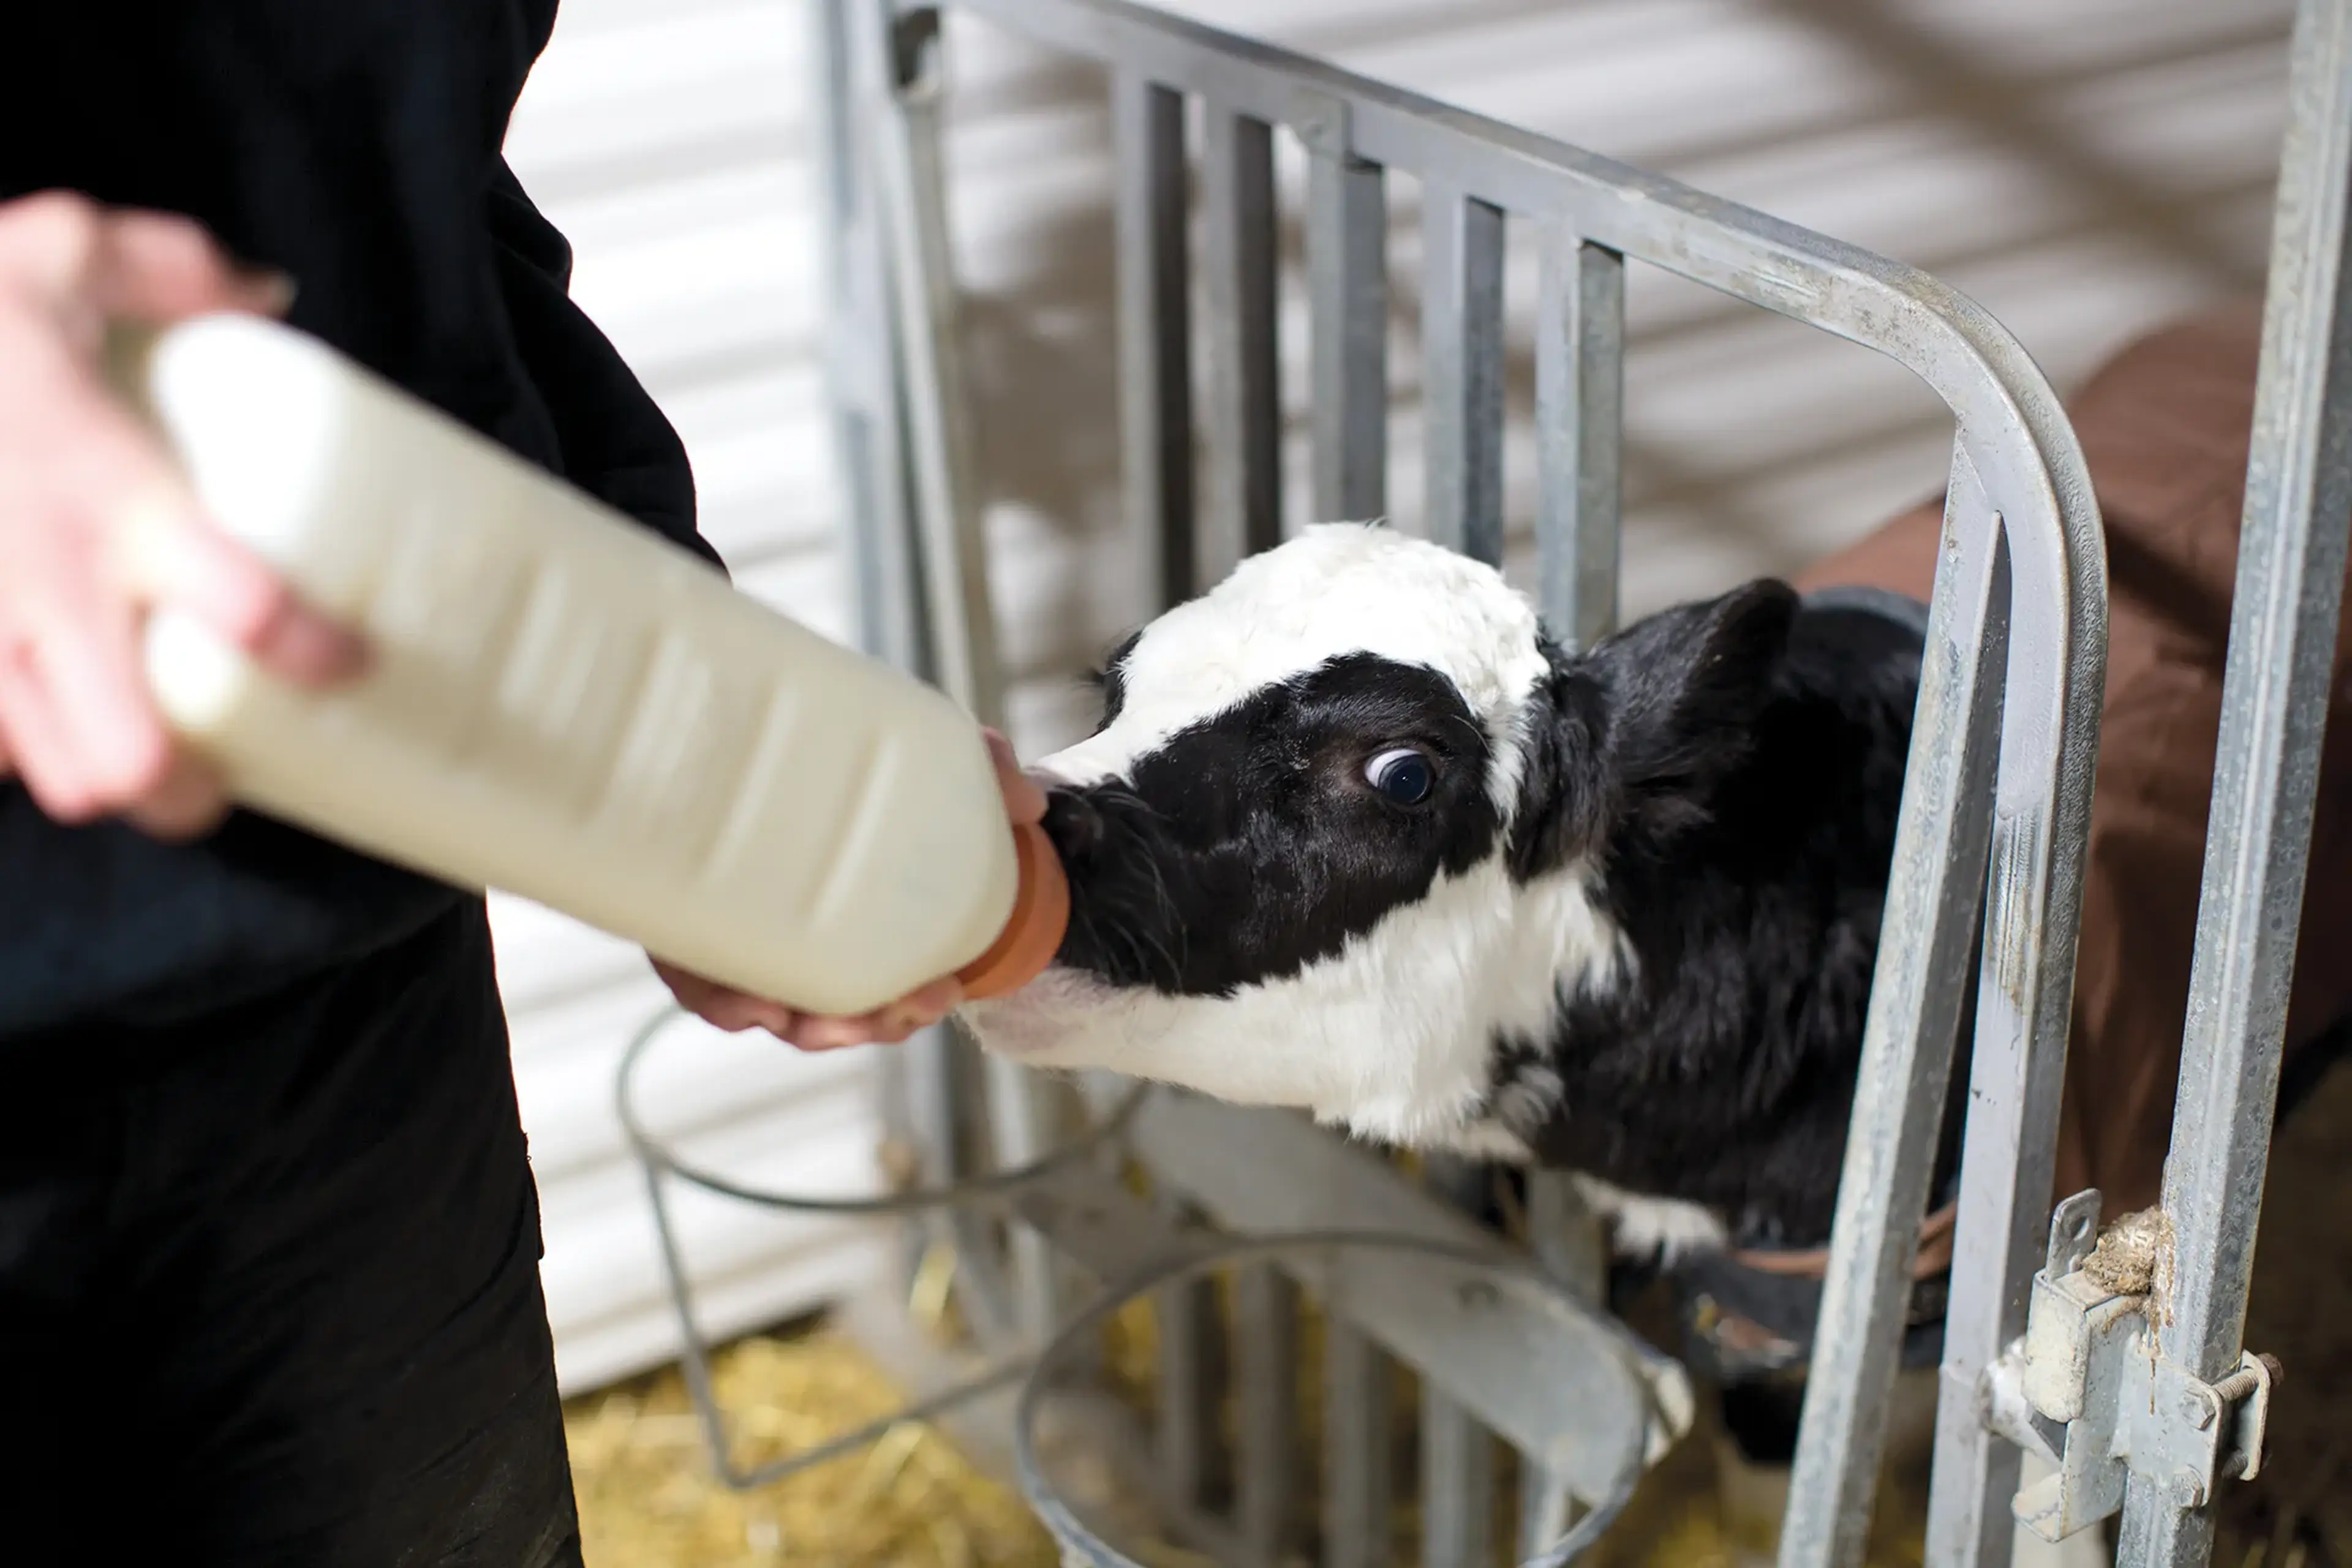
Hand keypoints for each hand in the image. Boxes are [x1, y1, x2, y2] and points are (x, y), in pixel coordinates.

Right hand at [0, 192, 369, 838]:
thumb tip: (268, 291)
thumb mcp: (55, 250)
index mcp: (110, 496)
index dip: (318, 657)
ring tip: (144, 752)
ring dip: (105, 778)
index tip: (354, 661)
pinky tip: (44, 712)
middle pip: (133, 763)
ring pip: (53, 777)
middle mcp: (42, 585)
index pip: (249, 611)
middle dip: (186, 789)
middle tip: (219, 763)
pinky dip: (17, 748)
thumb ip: (168, 265)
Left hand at [653, 728, 1051, 1050]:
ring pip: (774, 1012)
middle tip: (896, 1008)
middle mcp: (800, 934)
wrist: (723, 727)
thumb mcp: (920, 752)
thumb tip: (1029, 806)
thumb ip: (982, 768)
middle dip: (870, 1027)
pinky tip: (751, 1004)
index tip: (946, 989)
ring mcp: (739, 937)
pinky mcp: (680, 926)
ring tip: (817, 1019)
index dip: (917, 1005)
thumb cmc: (834, 756)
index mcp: (857, 917)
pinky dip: (726, 1003)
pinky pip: (702, 986)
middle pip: (838, 1014)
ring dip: (806, 1028)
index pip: (892, 987)